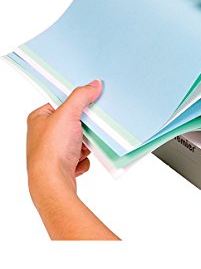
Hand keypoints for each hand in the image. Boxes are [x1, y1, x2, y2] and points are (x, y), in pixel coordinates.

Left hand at [26, 80, 101, 197]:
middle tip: (88, 128)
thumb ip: (81, 96)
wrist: (53, 183)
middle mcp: (44, 134)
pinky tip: (78, 160)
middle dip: (85, 127)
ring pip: (80, 139)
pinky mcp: (63, 164)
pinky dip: (84, 158)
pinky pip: (82, 155)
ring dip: (86, 144)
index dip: (77, 102)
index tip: (91, 101)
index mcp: (39, 118)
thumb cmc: (51, 151)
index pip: (62, 102)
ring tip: (82, 148)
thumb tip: (93, 85)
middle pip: (75, 121)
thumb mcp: (67, 114)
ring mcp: (53, 150)